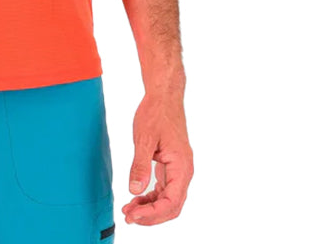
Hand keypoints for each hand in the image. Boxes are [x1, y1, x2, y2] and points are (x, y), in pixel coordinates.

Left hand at [121, 89, 193, 225]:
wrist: (163, 96)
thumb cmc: (156, 113)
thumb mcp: (144, 139)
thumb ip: (140, 166)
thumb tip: (134, 190)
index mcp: (181, 167)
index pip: (171, 202)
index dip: (152, 214)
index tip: (133, 215)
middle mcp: (184, 171)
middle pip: (172, 206)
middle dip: (151, 215)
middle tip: (129, 216)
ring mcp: (178, 169)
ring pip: (168, 199)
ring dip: (150, 208)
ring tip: (129, 209)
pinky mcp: (171, 165)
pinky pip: (164, 189)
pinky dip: (151, 196)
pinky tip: (137, 197)